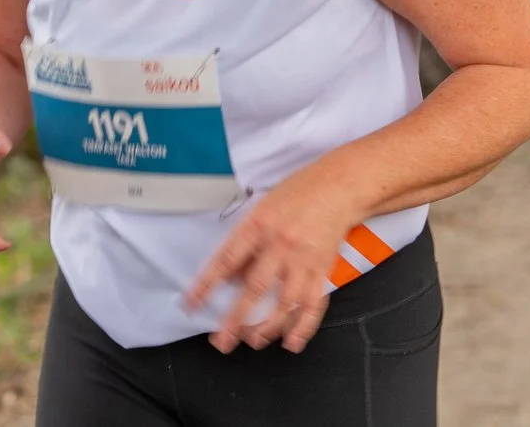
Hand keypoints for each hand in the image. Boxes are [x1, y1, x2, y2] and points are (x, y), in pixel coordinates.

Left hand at [183, 167, 359, 354]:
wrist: (337, 187)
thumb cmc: (296, 194)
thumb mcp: (261, 209)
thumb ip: (246, 243)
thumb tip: (228, 276)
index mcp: (259, 226)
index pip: (226, 260)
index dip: (207, 284)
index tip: (192, 304)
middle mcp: (280, 245)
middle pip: (255, 288)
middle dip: (236, 319)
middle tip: (222, 341)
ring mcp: (303, 260)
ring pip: (285, 303)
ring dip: (268, 327)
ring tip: (253, 341)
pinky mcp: (323, 270)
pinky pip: (313, 304)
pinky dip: (304, 326)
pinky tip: (292, 341)